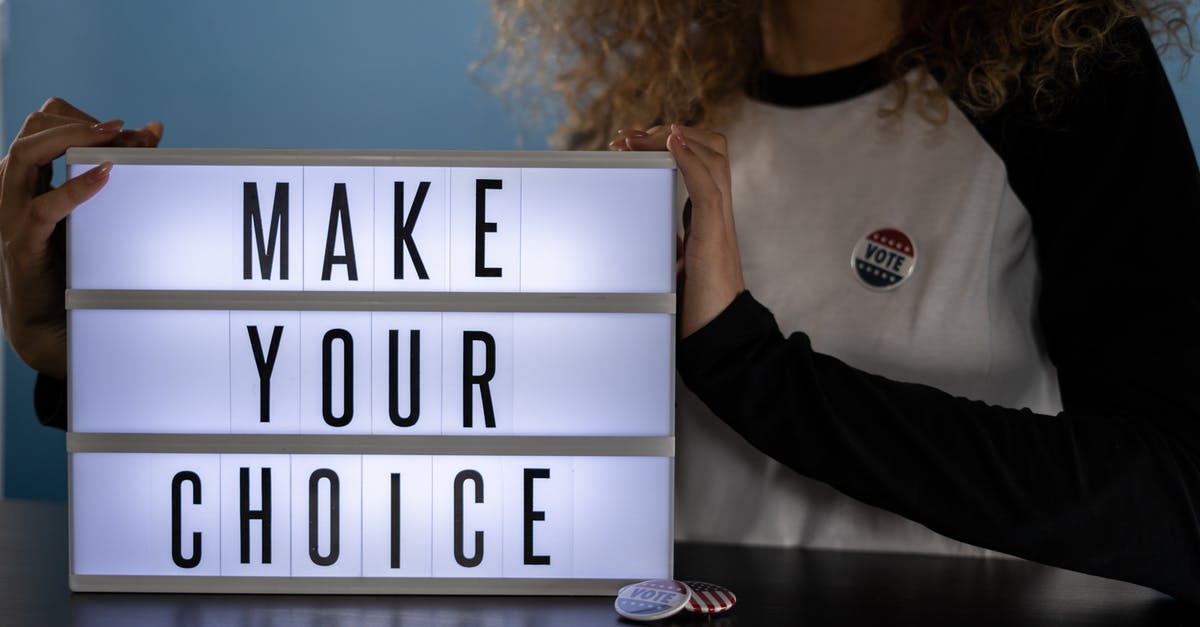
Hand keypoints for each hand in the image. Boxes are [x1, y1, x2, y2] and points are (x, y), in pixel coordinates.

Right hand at [0, 98, 162, 377]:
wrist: (51, 317)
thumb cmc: (72, 258)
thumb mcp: (95, 206)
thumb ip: (119, 167)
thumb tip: (152, 130)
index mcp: (28, 176)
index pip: (44, 124)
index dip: (81, 119)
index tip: (124, 128)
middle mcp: (13, 187)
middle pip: (32, 131)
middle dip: (78, 124)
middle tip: (121, 131)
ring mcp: (11, 213)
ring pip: (25, 156)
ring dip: (72, 141)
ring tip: (112, 141)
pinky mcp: (22, 241)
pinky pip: (42, 206)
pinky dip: (74, 188)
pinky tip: (104, 177)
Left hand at [611, 124, 745, 337]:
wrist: (717, 335)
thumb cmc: (697, 306)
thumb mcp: (674, 264)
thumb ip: (666, 242)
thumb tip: (638, 230)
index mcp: (708, 216)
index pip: (701, 160)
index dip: (670, 143)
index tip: (632, 143)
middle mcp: (718, 212)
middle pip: (712, 148)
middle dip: (670, 133)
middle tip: (628, 138)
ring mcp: (720, 221)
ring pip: (715, 157)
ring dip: (675, 138)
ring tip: (639, 137)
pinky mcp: (715, 236)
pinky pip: (708, 187)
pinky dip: (690, 159)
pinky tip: (673, 144)